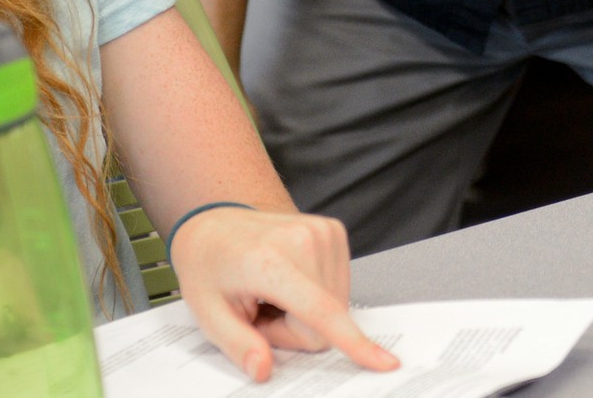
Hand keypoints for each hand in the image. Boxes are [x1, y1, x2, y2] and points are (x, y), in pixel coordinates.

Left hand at [169, 206, 399, 381]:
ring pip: (336, 308)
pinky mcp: (334, 230)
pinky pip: (338, 289)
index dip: (352, 342)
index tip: (385, 362)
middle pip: (325, 321)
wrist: (216, 223)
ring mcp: (324, 231)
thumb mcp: (207, 313)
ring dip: (305, 312)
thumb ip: (237, 345)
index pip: (320, 311)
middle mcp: (304, 239)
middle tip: (261, 309)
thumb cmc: (210, 266)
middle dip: (293, 329)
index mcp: (269, 261)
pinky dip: (315, 294)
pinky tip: (289, 280)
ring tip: (272, 293)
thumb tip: (263, 369)